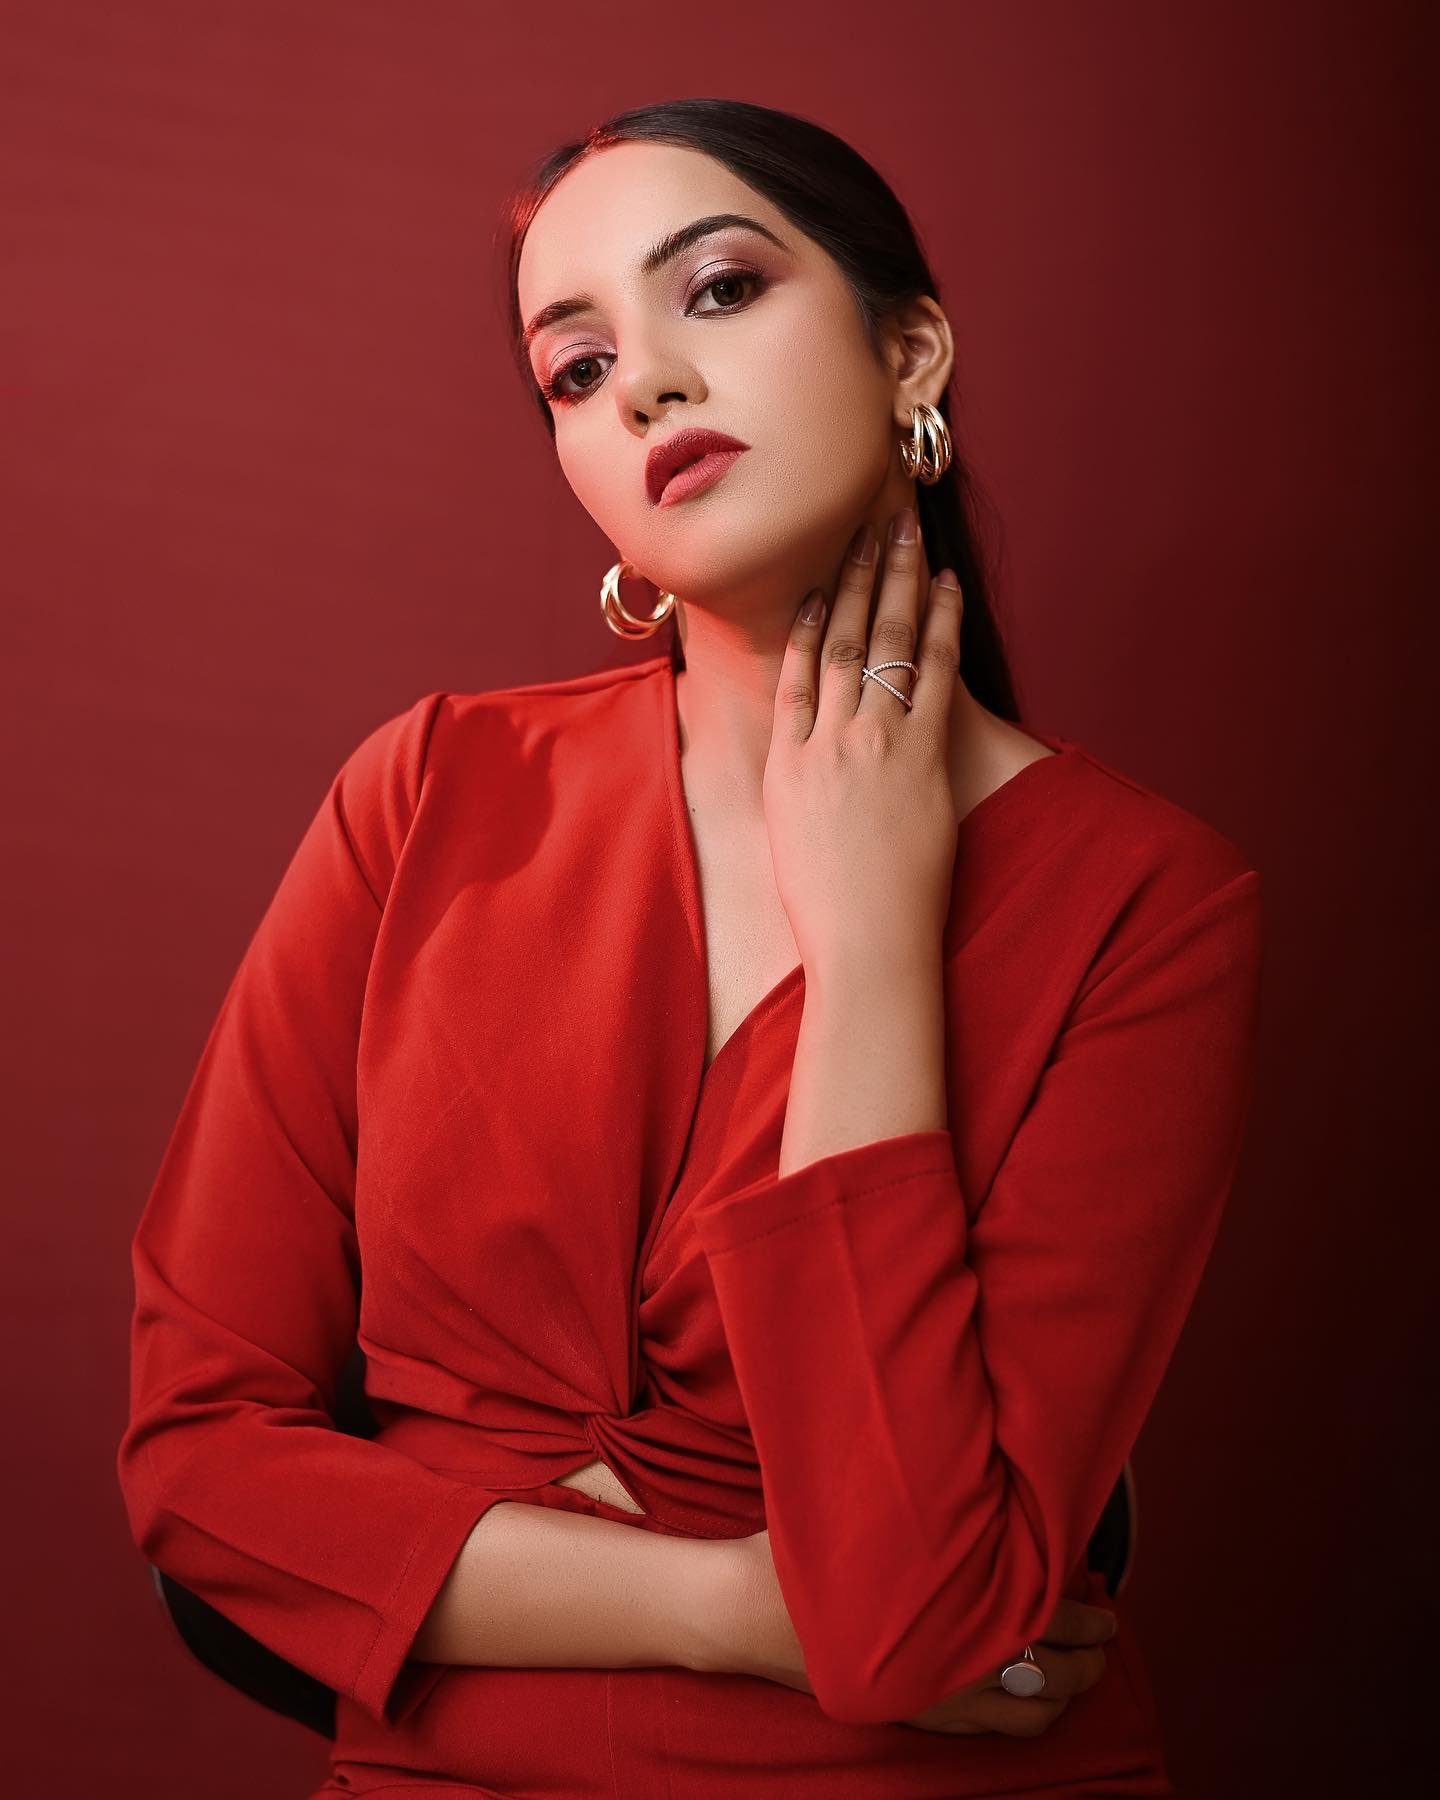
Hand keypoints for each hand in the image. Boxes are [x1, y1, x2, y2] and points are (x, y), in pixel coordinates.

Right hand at [698, 1530, 1115, 1739]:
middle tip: (1106, 1631)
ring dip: (1062, 1690)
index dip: (1078, 1614)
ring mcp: (930, 1701)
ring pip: (1025, 1713)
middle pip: (1044, 1672)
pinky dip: (1025, 1712)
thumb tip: (990, 1480)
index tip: (1101, 1597)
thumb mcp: (871, 1514)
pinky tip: (1033, 1691)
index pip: (1038, 1623)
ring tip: (1085, 1666)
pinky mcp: (911, 1715)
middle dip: (1086, 1655)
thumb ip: (937, 1510)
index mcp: (945, 1614)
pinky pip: (988, 1730)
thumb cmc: (807, 1551)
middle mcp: (945, 1668)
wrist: (744, 1608)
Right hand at [766, 508, 963, 972]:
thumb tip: (808, 761)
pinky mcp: (921, 759)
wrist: (864, 947)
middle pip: (840, 638)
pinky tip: (944, 590)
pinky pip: (931, 675)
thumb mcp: (791, 840)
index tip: (821, 573)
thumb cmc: (829, 910)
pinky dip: (937, 626)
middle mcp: (824, 742)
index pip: (798, 667)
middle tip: (869, 521)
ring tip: (904, 532)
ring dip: (895, 580)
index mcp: (788, 763)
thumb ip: (797, 787)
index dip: (812, 613)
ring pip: (882, 642)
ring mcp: (872, 746)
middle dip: (855, 574)